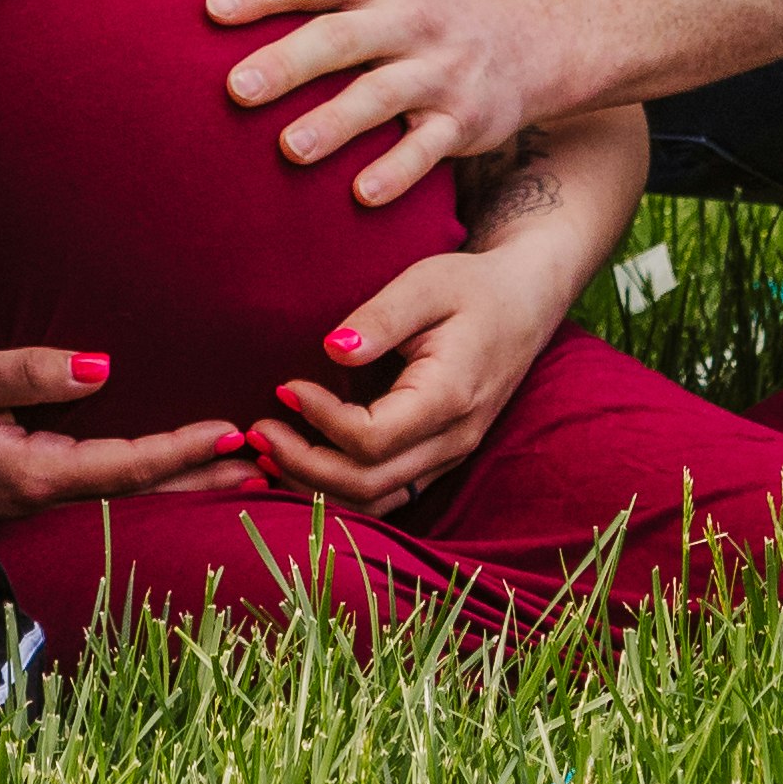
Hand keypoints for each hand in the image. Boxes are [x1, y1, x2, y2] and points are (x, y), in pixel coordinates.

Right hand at [0, 346, 258, 525]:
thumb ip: (28, 373)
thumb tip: (102, 368)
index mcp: (34, 473)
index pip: (124, 466)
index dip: (179, 451)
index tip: (229, 433)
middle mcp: (44, 498)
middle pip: (139, 495)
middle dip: (200, 480)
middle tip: (265, 468)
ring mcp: (38, 502)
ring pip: (125, 499)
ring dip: (182, 486)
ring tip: (237, 473)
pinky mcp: (31, 494)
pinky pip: (106, 493)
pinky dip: (149, 483)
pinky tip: (171, 477)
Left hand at [206, 0, 565, 209]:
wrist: (529, 37)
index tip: (211, 8)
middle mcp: (408, 19)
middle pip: (342, 38)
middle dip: (289, 63)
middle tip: (235, 88)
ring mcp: (438, 71)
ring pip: (383, 96)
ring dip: (337, 123)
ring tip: (290, 149)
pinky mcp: (462, 120)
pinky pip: (428, 148)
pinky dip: (398, 171)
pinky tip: (361, 196)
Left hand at [241, 248, 560, 516]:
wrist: (525, 303)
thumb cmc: (472, 287)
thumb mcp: (427, 284)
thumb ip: (381, 317)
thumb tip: (333, 348)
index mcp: (449, 397)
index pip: (372, 438)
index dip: (320, 420)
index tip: (285, 386)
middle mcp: (453, 439)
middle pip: (368, 482)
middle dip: (303, 464)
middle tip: (258, 429)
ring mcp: (450, 455)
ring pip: (377, 500)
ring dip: (316, 485)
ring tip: (268, 451)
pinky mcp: (440, 457)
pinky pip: (388, 493)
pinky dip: (340, 488)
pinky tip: (302, 462)